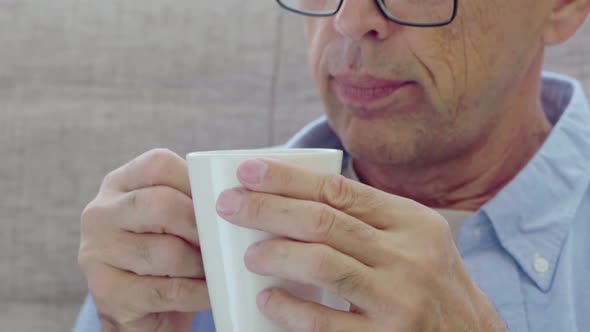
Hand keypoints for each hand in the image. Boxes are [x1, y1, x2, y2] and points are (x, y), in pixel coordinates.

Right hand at [78, 149, 208, 331]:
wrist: (140, 310)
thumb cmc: (166, 253)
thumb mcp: (171, 218)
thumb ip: (191, 199)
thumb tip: (236, 198)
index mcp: (119, 184)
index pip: (159, 165)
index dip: (197, 182)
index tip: (221, 204)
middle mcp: (100, 213)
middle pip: (162, 204)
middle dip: (201, 226)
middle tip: (223, 241)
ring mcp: (97, 252)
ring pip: (166, 251)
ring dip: (201, 264)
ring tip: (217, 269)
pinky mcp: (106, 292)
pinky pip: (166, 290)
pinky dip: (197, 293)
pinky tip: (211, 294)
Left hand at [216, 158, 506, 331]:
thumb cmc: (428, 280)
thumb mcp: (414, 238)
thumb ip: (368, 218)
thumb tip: (296, 199)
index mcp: (412, 221)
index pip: (339, 190)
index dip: (288, 178)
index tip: (248, 171)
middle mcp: (408, 255)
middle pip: (323, 221)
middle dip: (267, 209)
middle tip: (230, 206)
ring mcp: (398, 299)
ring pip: (322, 264)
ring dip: (275, 254)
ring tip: (249, 254)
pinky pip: (325, 323)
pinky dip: (289, 309)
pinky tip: (268, 300)